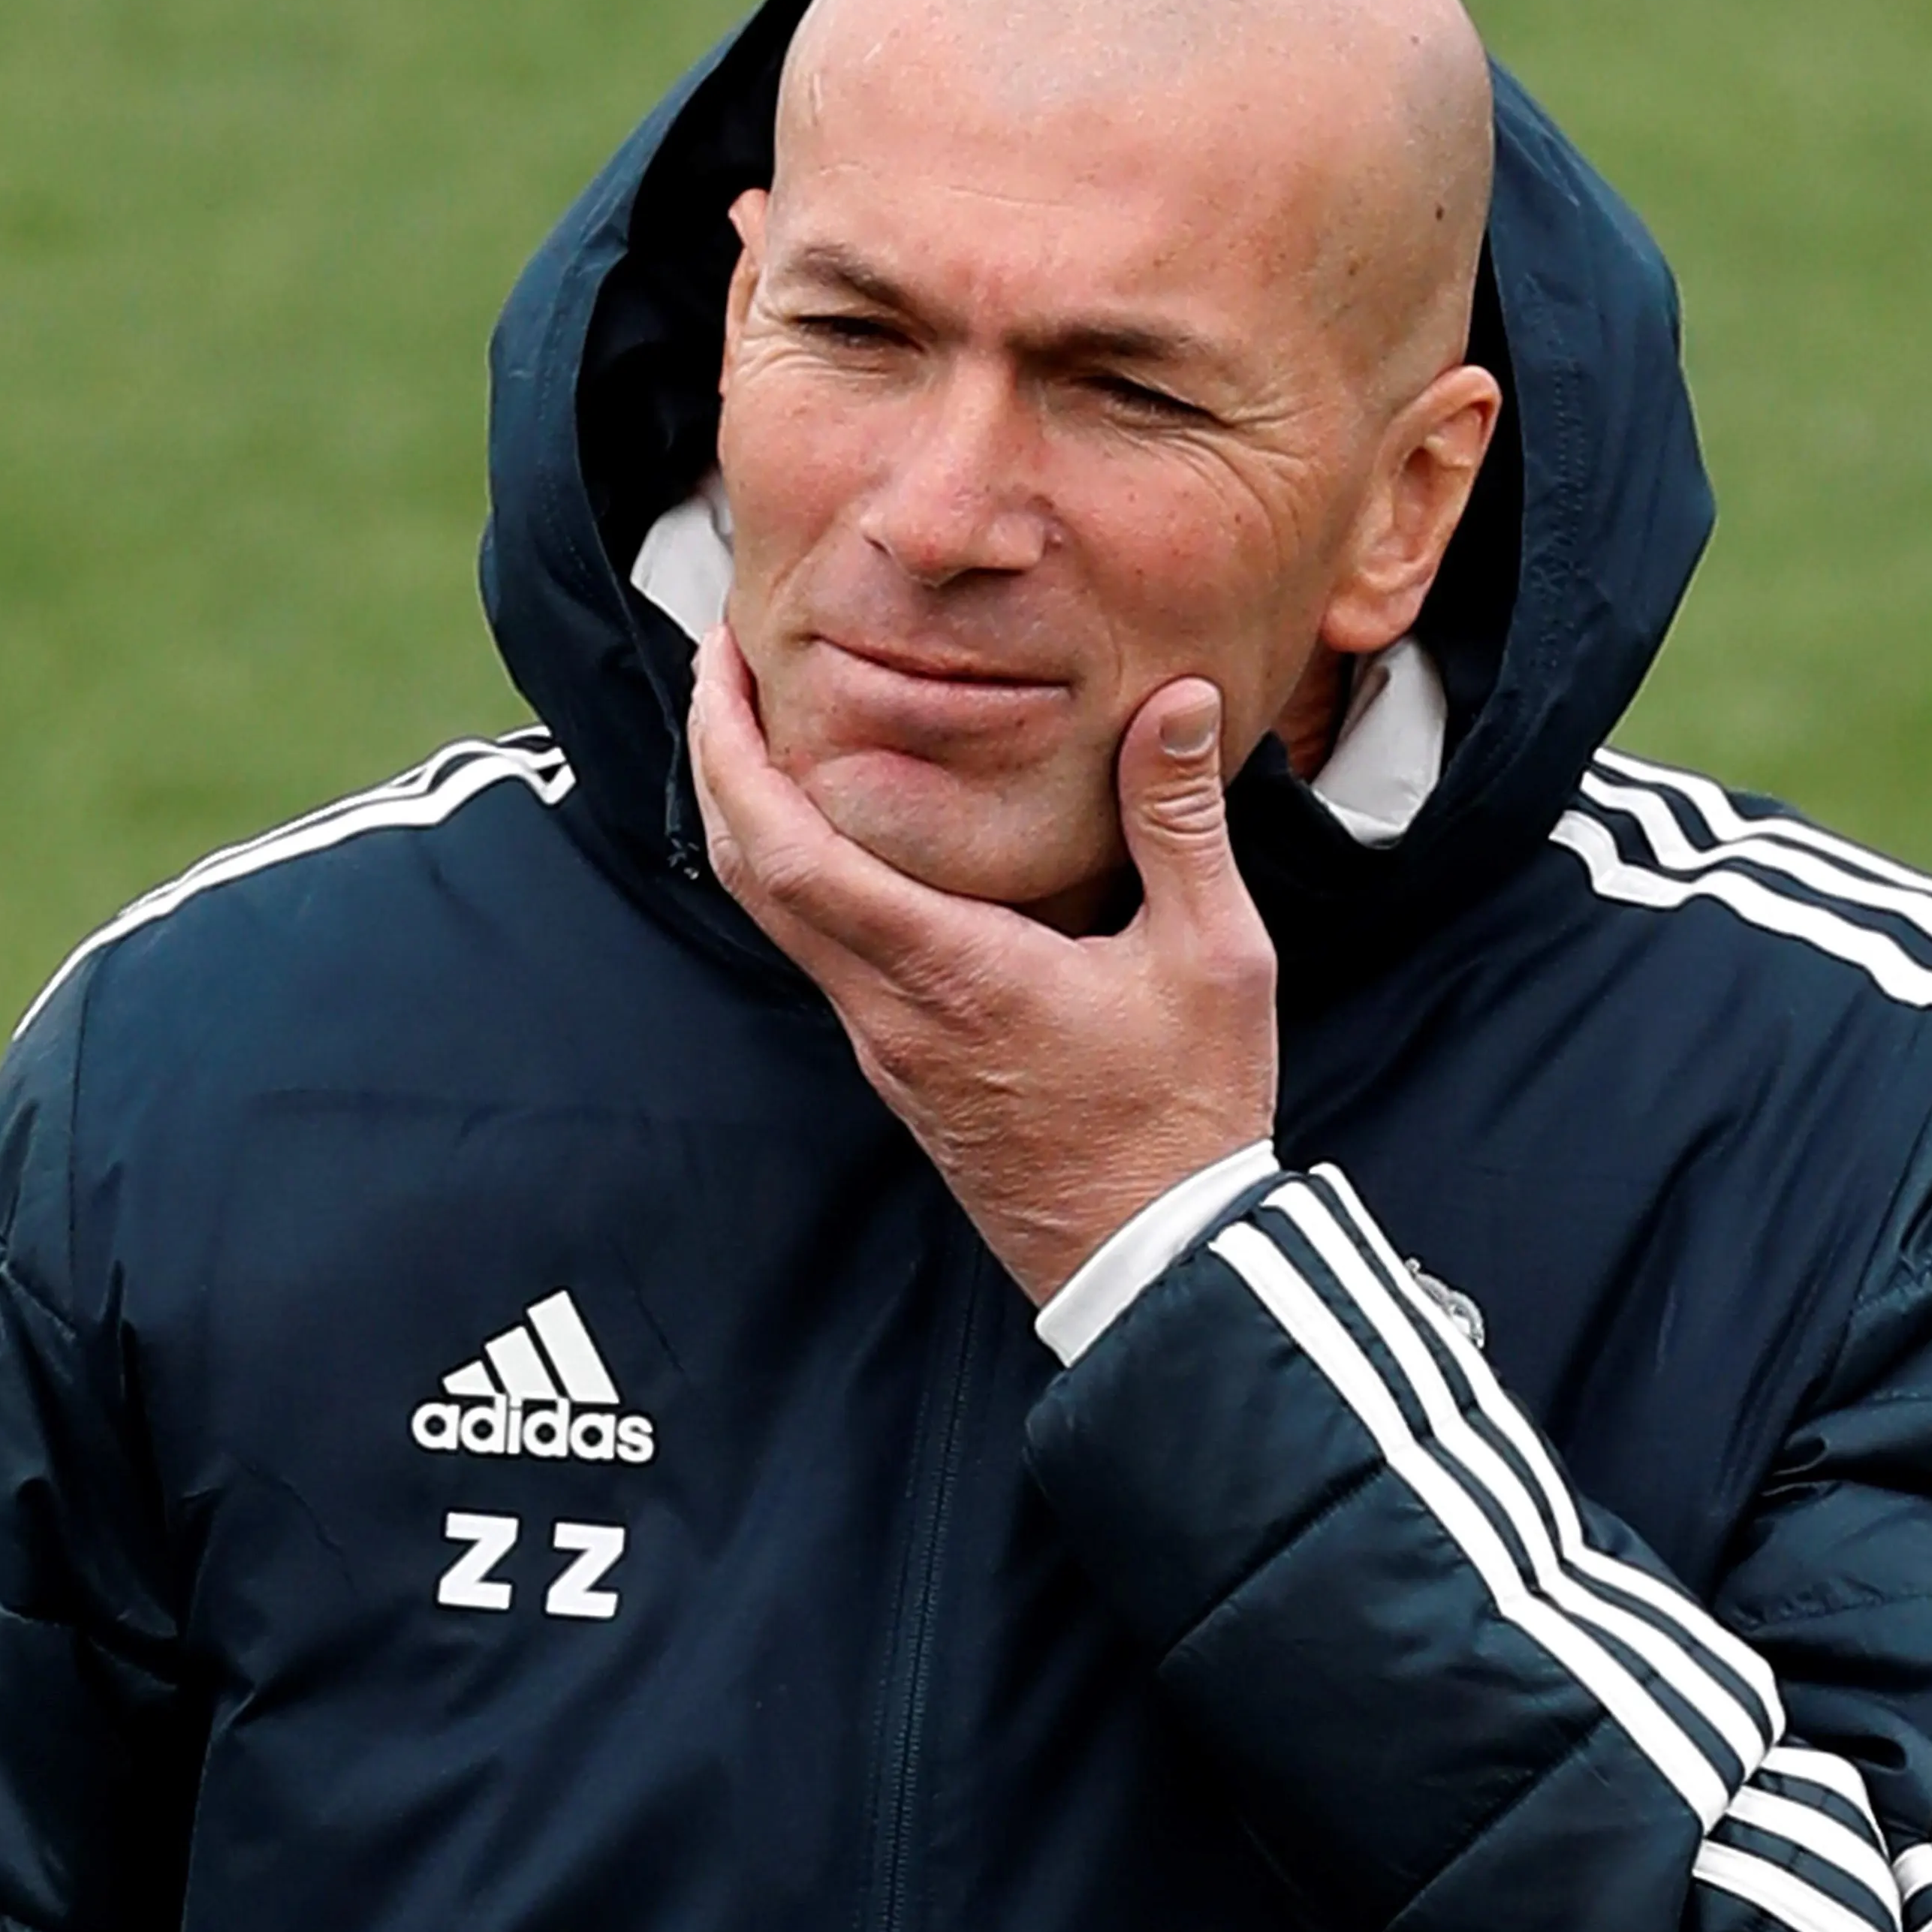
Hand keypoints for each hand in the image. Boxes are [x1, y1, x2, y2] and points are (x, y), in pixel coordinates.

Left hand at [685, 627, 1279, 1301]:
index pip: (788, 854)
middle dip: (719, 762)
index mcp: (946, 970)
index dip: (735, 753)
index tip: (724, 668)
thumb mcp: (1211, 957)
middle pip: (750, 876)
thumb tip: (1179, 702)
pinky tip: (841, 834)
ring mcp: (882, 1046)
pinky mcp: (898, 1068)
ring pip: (777, 919)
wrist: (1154, 1263)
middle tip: (726, 671)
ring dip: (753, 820)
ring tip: (773, 732)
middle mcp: (886, 1010)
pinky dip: (798, 876)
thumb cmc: (1186, 1114)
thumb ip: (1179, 823)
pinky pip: (819, 955)